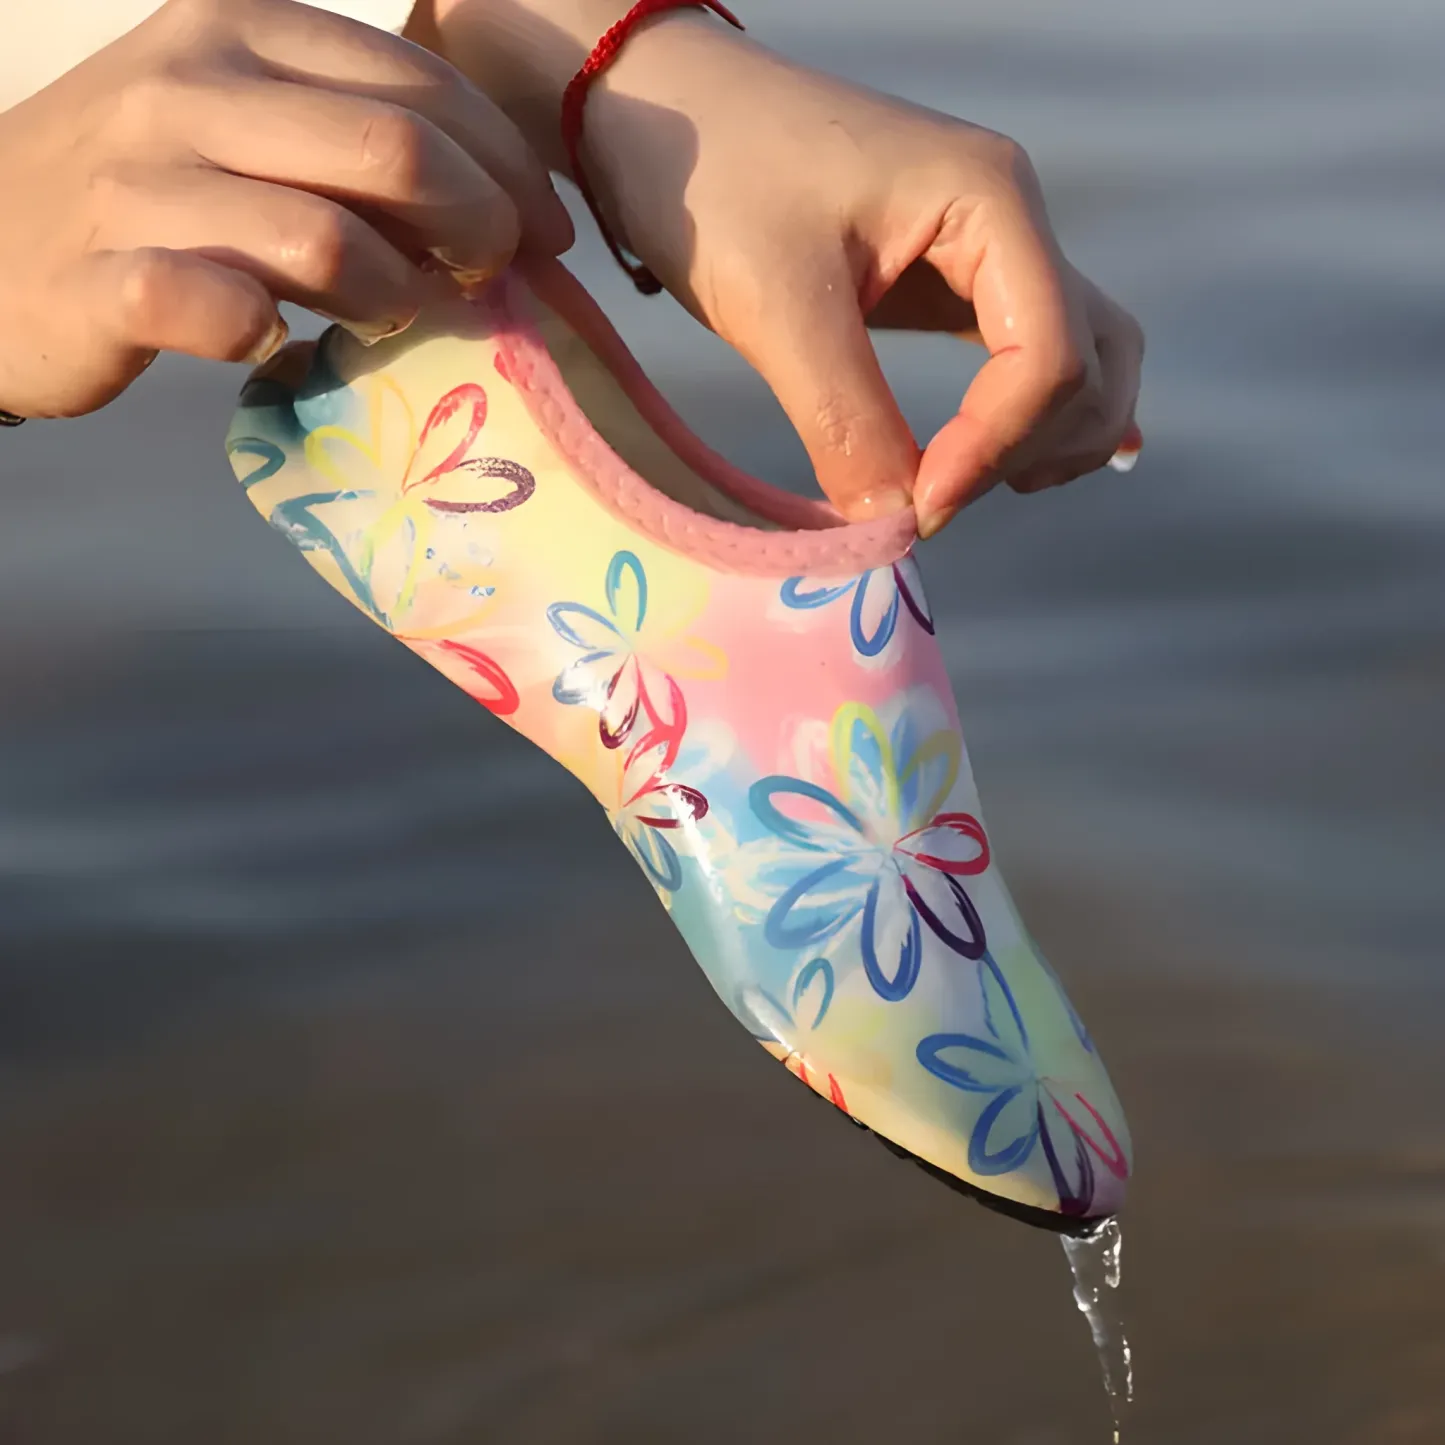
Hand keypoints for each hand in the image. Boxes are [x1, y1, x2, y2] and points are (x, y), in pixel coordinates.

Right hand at [0, 0, 571, 419]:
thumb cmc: (147, 188)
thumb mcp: (243, 118)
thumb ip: (352, 136)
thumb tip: (499, 203)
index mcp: (242, 28)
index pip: (422, 83)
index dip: (510, 166)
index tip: (547, 233)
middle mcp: (190, 85)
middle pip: (398, 153)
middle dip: (480, 228)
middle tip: (489, 279)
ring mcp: (140, 182)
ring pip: (329, 240)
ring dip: (396, 297)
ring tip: (395, 320)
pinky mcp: (104, 279)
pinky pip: (218, 308)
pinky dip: (270, 335)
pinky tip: (280, 345)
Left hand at [435, 4, 1142, 534]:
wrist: (659, 109)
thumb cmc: (712, 177)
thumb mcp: (777, 306)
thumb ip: (845, 421)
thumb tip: (896, 528)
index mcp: (990, 201)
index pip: (1049, 357)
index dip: (992, 450)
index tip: (912, 509)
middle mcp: (1010, 220)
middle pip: (1088, 363)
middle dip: (1026, 449)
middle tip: (929, 503)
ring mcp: (986, 247)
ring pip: (1082, 357)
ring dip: (1051, 437)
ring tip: (968, 489)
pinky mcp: (950, 277)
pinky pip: (1031, 350)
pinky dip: (1033, 414)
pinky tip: (1019, 467)